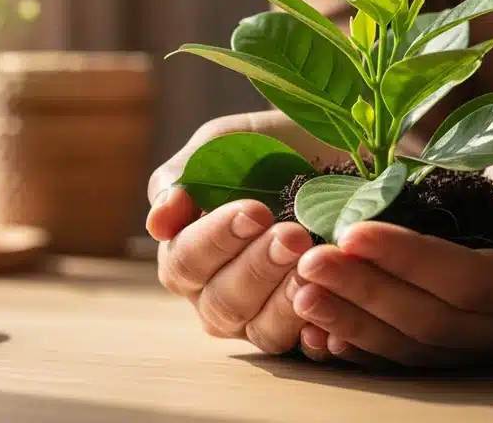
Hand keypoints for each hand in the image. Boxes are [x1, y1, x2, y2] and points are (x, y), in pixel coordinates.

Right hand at [147, 111, 347, 353]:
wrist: (335, 148)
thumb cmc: (268, 149)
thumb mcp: (223, 144)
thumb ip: (183, 177)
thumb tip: (157, 224)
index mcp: (188, 255)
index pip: (185, 263)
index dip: (216, 240)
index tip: (254, 211)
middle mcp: (217, 295)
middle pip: (222, 303)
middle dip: (258, 268)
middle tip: (293, 235)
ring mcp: (262, 318)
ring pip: (262, 331)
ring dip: (287, 301)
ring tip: (314, 265)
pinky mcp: (306, 329)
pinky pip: (307, 348)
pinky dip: (318, 335)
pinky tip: (331, 318)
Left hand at [292, 121, 492, 367]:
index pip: (472, 282)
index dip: (410, 260)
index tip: (352, 231)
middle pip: (438, 321)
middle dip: (367, 293)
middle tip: (307, 262)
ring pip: (419, 348)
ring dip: (354, 323)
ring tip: (299, 292)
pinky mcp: (469, 349)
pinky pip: (413, 359)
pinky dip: (364, 347)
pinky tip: (319, 332)